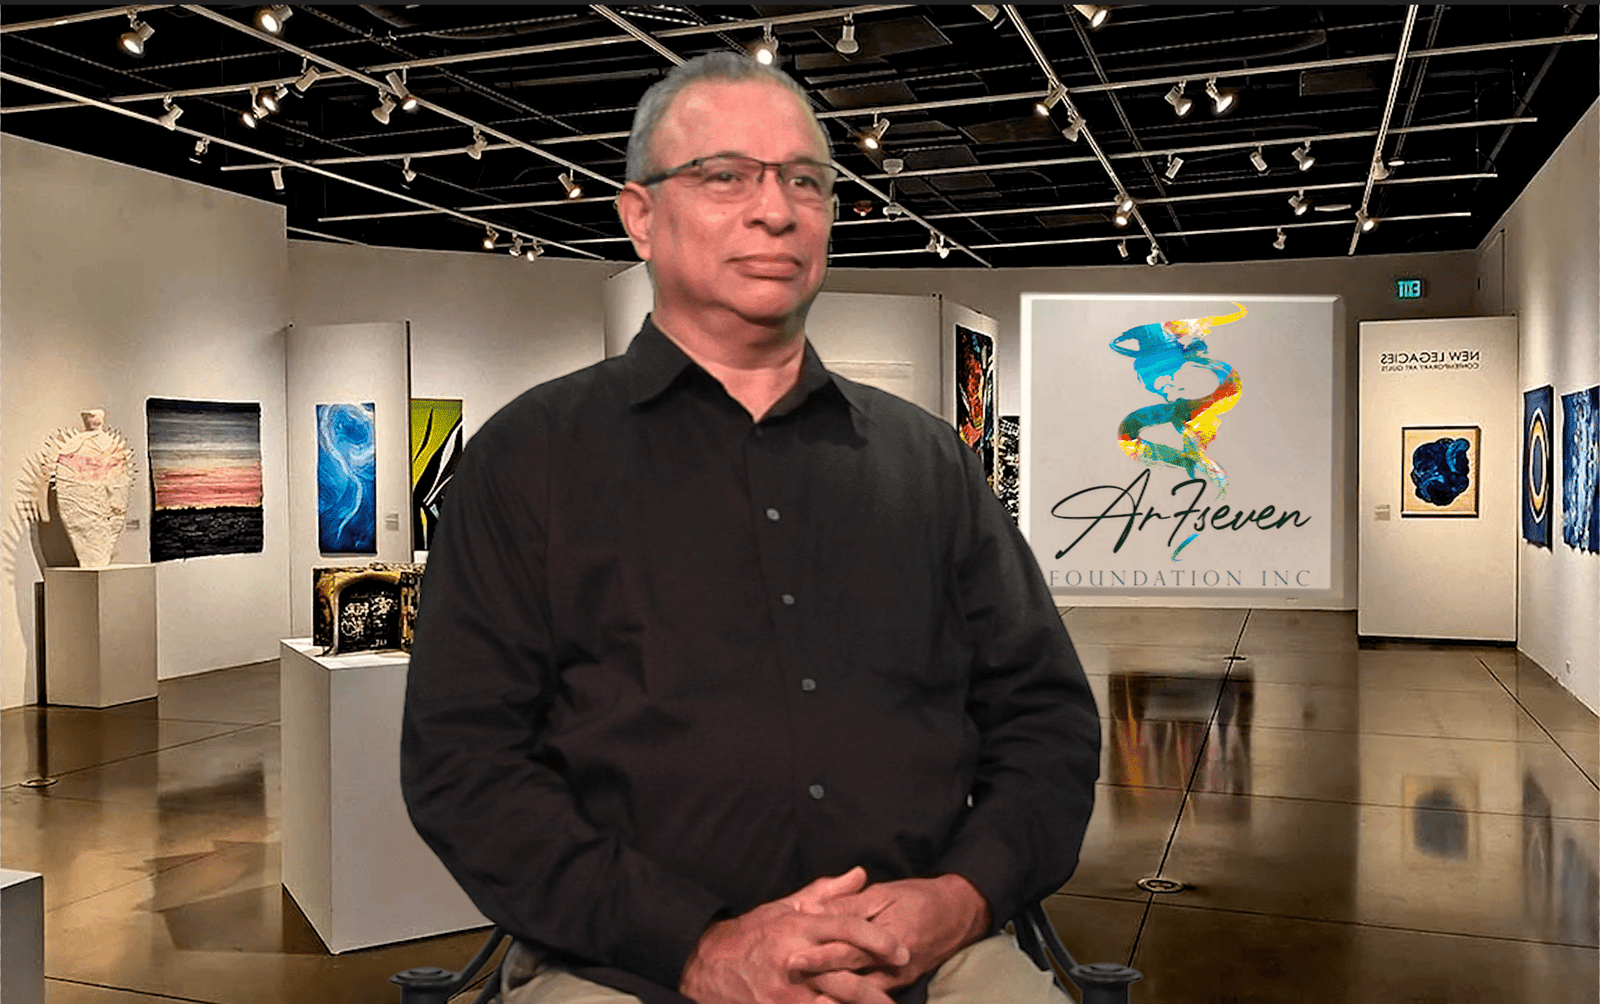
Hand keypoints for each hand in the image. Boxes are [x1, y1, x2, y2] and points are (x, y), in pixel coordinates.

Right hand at [679, 868, 908, 1003]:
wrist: (707, 965)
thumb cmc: (751, 934)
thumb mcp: (786, 906)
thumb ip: (826, 892)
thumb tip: (860, 874)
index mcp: (798, 926)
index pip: (847, 928)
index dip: (878, 939)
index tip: (902, 951)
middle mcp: (793, 958)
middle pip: (845, 976)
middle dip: (877, 989)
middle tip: (900, 992)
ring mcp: (784, 991)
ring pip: (831, 1002)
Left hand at [790, 874, 991, 992]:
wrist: (958, 914)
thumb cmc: (918, 898)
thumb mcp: (883, 893)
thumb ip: (848, 904)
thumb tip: (812, 910)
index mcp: (889, 935)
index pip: (849, 949)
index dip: (821, 955)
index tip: (794, 958)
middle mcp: (894, 964)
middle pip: (852, 977)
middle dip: (821, 982)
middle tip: (794, 981)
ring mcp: (898, 978)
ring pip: (862, 994)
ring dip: (835, 996)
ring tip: (809, 1000)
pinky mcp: (900, 984)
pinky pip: (872, 996)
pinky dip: (852, 999)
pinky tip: (831, 1001)